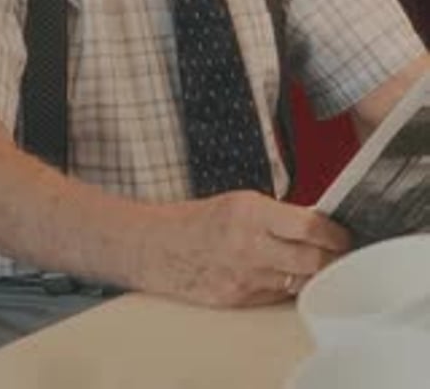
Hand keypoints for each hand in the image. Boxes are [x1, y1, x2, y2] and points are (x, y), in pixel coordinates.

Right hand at [130, 190, 350, 307]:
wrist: (160, 247)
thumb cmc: (201, 220)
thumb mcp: (241, 203)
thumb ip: (279, 214)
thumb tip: (318, 223)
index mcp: (250, 213)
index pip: (308, 227)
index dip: (334, 233)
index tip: (343, 234)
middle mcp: (249, 246)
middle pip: (311, 261)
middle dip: (332, 257)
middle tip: (340, 251)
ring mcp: (244, 277)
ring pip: (299, 282)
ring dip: (312, 273)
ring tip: (317, 262)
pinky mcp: (239, 300)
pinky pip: (278, 296)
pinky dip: (288, 286)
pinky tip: (286, 275)